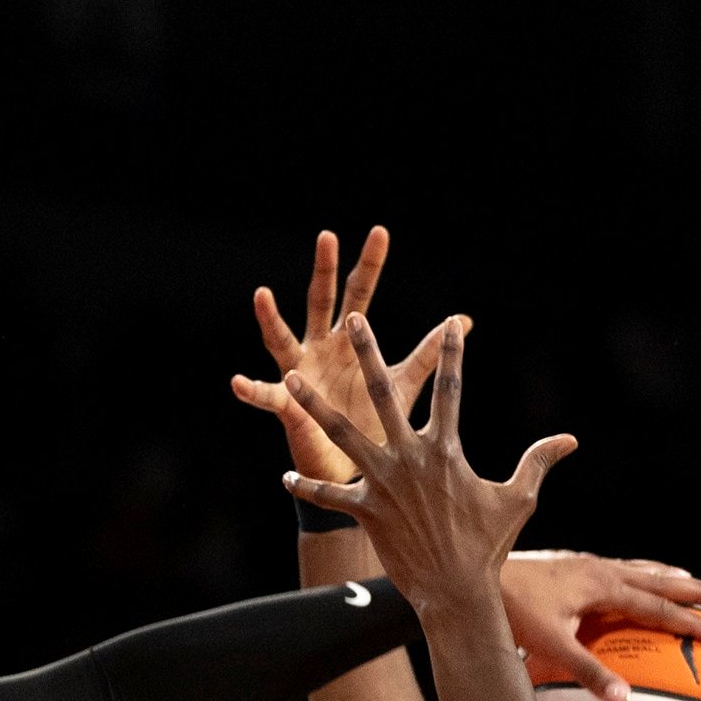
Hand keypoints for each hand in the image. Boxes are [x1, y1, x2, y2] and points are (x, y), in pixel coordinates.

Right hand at [231, 227, 460, 485]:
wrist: (355, 468)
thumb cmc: (373, 421)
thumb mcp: (401, 383)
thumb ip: (426, 353)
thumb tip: (463, 321)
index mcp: (349, 342)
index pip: (360, 294)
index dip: (370, 265)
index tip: (380, 232)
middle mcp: (321, 348)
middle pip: (321, 301)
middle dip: (324, 270)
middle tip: (328, 236)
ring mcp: (300, 372)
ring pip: (281, 339)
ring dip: (270, 318)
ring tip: (262, 295)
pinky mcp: (289, 404)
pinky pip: (267, 395)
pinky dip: (252, 389)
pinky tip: (238, 382)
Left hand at [284, 315, 573, 612]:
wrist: (456, 591)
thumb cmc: (488, 546)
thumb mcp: (519, 499)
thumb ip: (538, 462)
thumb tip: (571, 439)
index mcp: (446, 450)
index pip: (450, 390)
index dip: (451, 354)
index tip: (449, 323)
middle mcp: (411, 458)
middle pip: (386, 394)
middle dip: (369, 353)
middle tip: (355, 321)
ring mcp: (384, 482)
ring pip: (342, 434)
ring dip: (314, 406)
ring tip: (291, 378)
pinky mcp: (365, 510)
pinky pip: (329, 495)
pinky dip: (306, 488)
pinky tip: (284, 478)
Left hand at [503, 550, 700, 700]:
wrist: (479, 577)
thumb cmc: (512, 611)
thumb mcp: (552, 646)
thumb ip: (589, 672)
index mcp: (604, 587)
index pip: (658, 607)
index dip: (691, 622)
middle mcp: (602, 570)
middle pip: (660, 580)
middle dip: (695, 591)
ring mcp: (587, 565)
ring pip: (642, 569)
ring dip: (671, 577)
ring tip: (693, 582)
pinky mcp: (574, 566)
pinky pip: (621, 568)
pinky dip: (642, 572)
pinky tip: (638, 577)